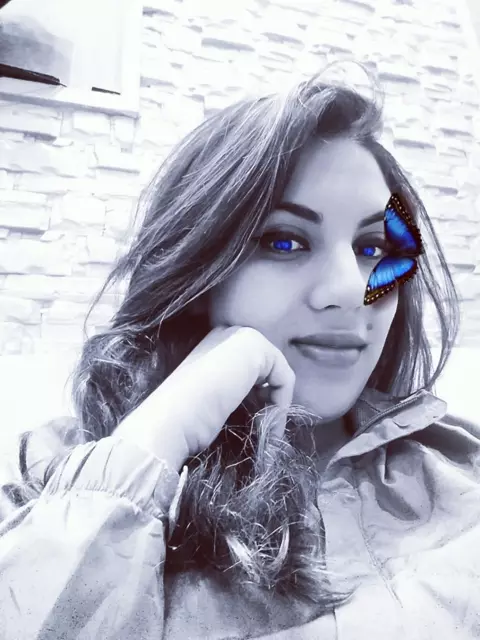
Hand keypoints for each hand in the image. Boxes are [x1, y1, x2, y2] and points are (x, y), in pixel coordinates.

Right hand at [114, 326, 295, 470]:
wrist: (169, 420)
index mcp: (214, 342)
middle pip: (267, 368)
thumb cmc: (184, 418)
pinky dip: (282, 405)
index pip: (250, 367)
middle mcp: (228, 332)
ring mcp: (242, 336)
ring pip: (277, 374)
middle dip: (269, 399)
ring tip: (263, 430)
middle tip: (260, 428)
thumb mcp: (212, 397)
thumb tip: (265, 402)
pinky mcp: (256, 348)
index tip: (253, 424)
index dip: (257, 397)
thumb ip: (233, 388)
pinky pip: (285, 378)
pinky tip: (268, 425)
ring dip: (276, 405)